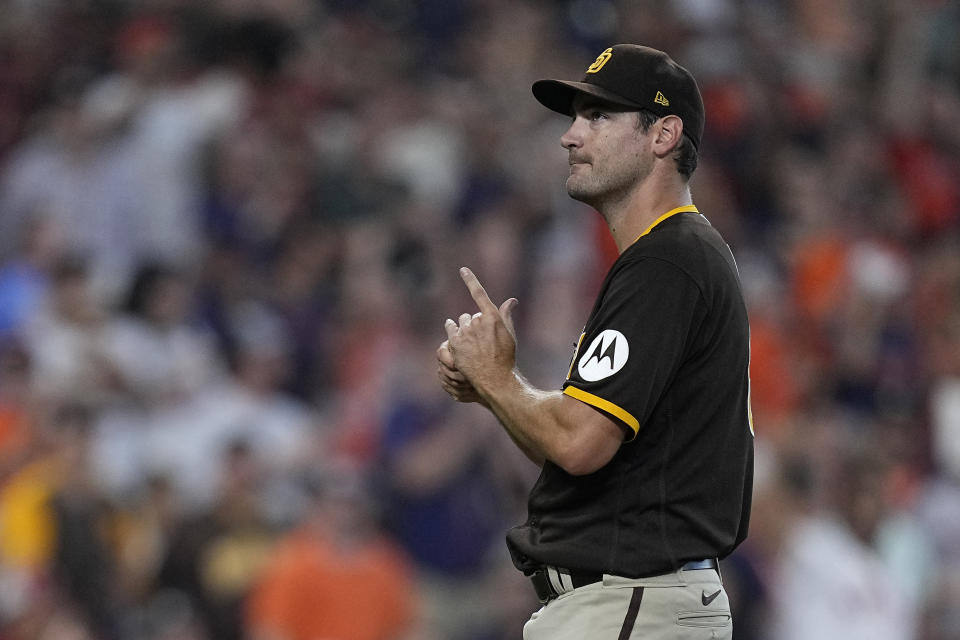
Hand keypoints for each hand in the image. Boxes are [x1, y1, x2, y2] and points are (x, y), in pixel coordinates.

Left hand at [442, 267, 517, 398]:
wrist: (495, 379)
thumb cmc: (506, 357)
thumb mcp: (509, 334)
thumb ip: (506, 314)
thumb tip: (512, 300)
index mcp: (493, 317)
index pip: (479, 293)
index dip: (470, 280)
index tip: (462, 270)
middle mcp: (477, 322)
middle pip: (471, 315)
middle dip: (474, 323)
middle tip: (482, 338)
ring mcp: (465, 333)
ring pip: (460, 322)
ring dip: (463, 328)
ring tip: (471, 341)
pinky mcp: (455, 343)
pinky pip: (450, 329)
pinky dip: (452, 330)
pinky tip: (455, 336)